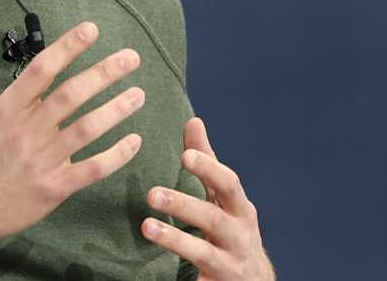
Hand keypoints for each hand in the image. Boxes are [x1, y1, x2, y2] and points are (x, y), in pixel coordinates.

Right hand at [0, 21, 145, 246]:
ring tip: (139, 94)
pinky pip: (91, 169)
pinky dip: (116, 155)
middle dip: (104, 74)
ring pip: (86, 130)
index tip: (91, 30)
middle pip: (71, 95)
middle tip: (131, 57)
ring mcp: (42, 160)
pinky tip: (134, 140)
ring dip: (116, 110)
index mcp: (7, 109)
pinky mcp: (54, 188)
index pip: (41, 71)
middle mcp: (27, 131)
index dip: (67, 48)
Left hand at [141, 117, 274, 280]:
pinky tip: (156, 272)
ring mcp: (229, 264)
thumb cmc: (231, 229)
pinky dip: (185, 278)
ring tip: (147, 227)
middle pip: (213, 219)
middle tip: (151, 193)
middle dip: (183, 205)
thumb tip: (193, 121)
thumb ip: (207, 163)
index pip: (228, 184)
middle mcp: (239, 236)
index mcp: (239, 209)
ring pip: (203, 254)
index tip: (185, 154)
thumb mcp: (224, 198)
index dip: (209, 168)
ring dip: (175, 240)